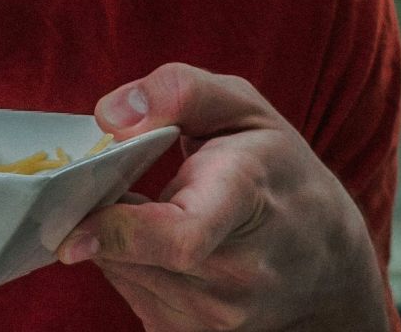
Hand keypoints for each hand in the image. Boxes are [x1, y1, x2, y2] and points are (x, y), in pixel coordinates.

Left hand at [57, 64, 390, 330]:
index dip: (117, 234)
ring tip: (153, 209)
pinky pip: (131, 293)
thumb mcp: (242, 107)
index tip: (72, 230)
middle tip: (110, 184)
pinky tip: (159, 242)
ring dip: (114, 239)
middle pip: (134, 254)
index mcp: (246, 198)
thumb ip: (177, 91)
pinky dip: (128, 263)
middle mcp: (237, 270)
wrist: (328, 263)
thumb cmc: (279, 172)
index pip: (180, 236)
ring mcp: (218, 315)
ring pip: (123, 273)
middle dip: (102, 217)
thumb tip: (109, 115)